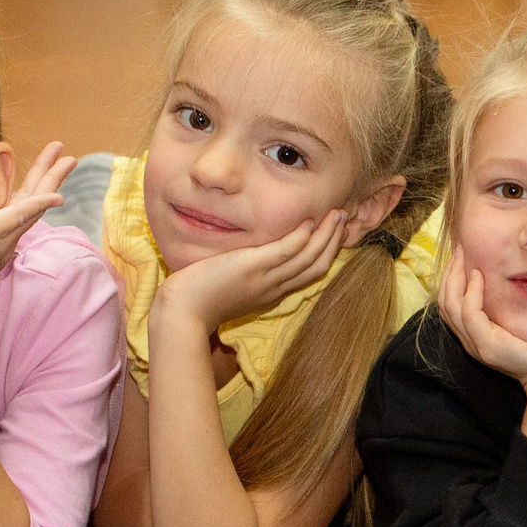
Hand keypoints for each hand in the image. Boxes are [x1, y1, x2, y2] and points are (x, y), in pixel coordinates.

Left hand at [154, 209, 345, 333]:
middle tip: (343, 218)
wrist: (183, 312)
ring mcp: (266, 278)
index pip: (310, 272)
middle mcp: (275, 287)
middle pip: (317, 265)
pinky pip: (287, 251)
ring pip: (309, 257)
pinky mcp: (253, 268)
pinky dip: (303, 237)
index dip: (326, 252)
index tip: (333, 233)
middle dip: (334, 241)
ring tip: (337, 214)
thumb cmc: (199, 298)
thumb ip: (248, 272)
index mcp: (273, 292)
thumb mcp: (232, 285)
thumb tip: (254, 255)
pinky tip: (309, 221)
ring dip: (327, 235)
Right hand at [435, 246, 526, 386]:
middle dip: (449, 273)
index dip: (450, 278)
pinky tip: (479, 276)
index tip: (461, 254)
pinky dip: (471, 293)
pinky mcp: (488, 346)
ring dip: (455, 278)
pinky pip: (470, 315)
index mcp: (474, 335)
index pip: (449, 304)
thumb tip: (503, 275)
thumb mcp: (517, 319)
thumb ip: (504, 304)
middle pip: (445, 303)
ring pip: (450, 307)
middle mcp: (470, 341)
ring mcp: (477, 345)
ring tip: (465, 257)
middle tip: (459, 248)